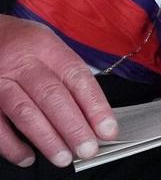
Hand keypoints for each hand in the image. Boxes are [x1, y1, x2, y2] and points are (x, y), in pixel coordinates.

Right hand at [0, 15, 117, 167]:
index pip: (75, 76)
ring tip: (64, 157)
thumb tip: (93, 113)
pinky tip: (28, 157)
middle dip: (73, 126)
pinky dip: (13, 145)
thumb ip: (67, 74)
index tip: (108, 129)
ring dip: (47, 139)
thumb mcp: (48, 46)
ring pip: (25, 112)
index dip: (94, 104)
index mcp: (46, 47)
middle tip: (88, 149)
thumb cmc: (24, 45)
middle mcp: (23, 62)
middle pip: (52, 96)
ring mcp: (0, 81)